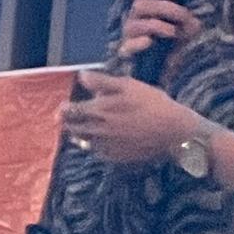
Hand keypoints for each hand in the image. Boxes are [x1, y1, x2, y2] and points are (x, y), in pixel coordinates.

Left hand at [60, 71, 194, 164]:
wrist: (173, 131)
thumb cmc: (151, 103)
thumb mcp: (128, 85)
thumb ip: (101, 82)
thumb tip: (81, 76)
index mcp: (99, 111)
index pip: (72, 112)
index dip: (64, 109)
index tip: (61, 108)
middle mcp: (99, 131)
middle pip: (75, 129)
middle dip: (67, 124)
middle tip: (63, 121)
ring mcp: (107, 146)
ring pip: (85, 142)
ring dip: (78, 137)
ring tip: (76, 133)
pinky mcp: (117, 157)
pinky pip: (99, 153)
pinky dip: (94, 147)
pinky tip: (98, 143)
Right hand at [117, 0, 201, 58]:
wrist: (170, 69)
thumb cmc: (178, 41)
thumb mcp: (187, 26)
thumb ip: (187, 17)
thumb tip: (193, 17)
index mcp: (147, 4)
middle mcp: (136, 17)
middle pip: (141, 4)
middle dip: (165, 8)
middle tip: (184, 16)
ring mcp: (131, 34)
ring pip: (135, 23)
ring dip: (157, 25)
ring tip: (173, 32)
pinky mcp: (129, 52)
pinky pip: (127, 46)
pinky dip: (138, 43)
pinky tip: (149, 42)